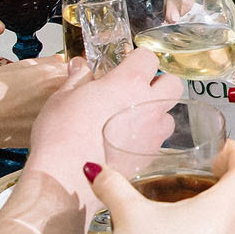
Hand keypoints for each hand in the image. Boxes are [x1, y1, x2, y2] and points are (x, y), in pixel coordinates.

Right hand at [26, 48, 177, 196]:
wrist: (66, 176)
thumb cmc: (61, 135)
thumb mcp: (63, 97)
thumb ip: (78, 78)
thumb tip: (80, 66)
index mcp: (128, 82)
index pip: (148, 57)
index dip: (137, 59)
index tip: (126, 65)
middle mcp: (148, 105)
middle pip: (173, 83)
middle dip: (159, 84)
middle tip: (136, 90)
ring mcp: (153, 132)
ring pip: (169, 115)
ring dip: (156, 114)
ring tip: (130, 120)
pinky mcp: (150, 156)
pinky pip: (158, 141)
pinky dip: (147, 138)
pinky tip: (124, 143)